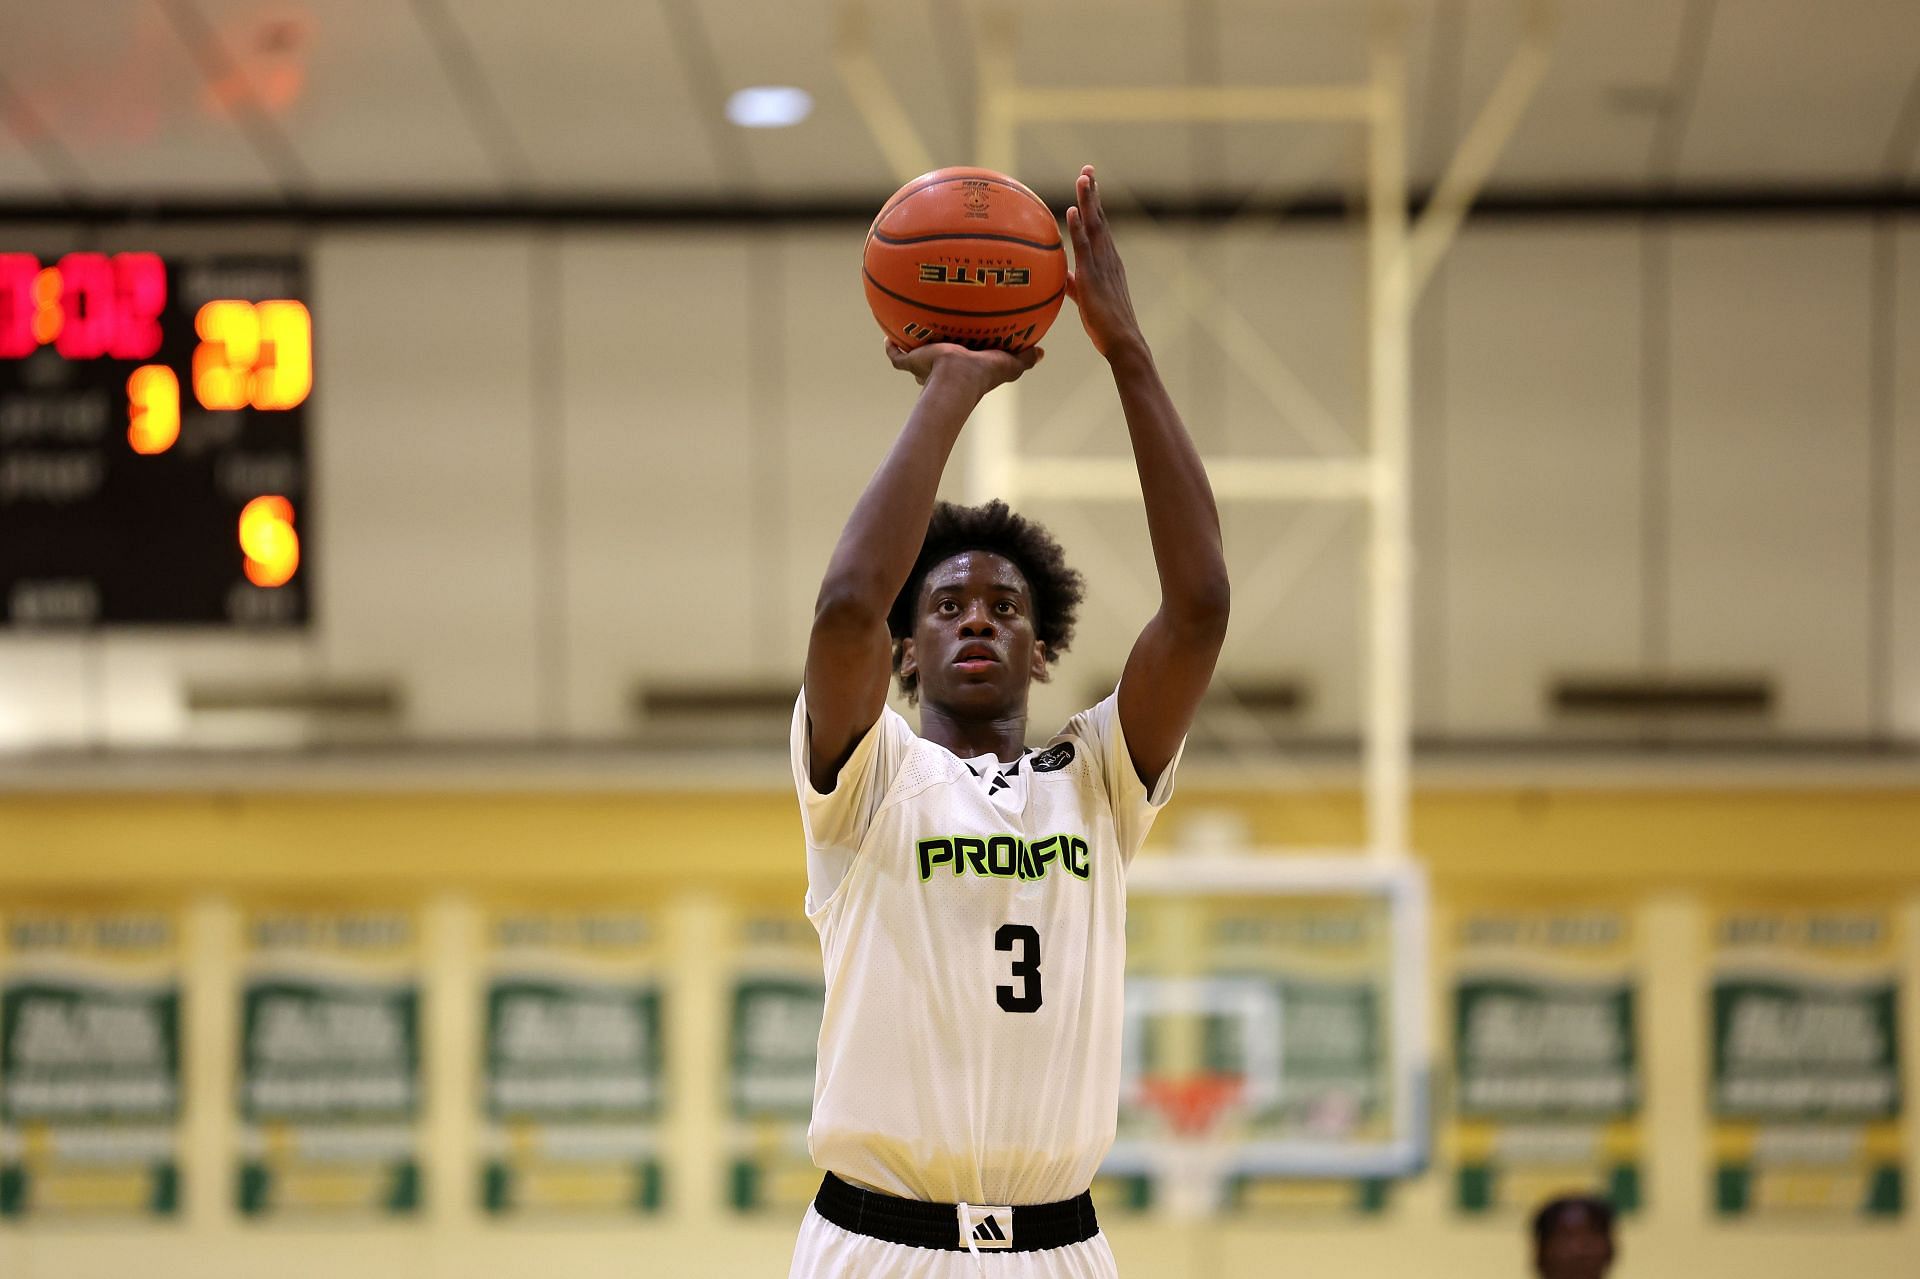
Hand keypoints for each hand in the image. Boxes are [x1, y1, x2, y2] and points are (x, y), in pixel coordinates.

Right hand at [886, 340, 1041, 392]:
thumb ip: (1023, 359)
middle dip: (936, 349)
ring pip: (915, 356)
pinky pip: (895, 355)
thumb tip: (1042, 352)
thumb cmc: (982, 374)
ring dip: (912, 346)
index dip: (964, 349)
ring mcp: (924, 367)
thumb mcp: (1009, 364)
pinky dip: (890, 348)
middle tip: (937, 332)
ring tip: (908, 328)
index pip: (962, 358)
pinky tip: (887, 336)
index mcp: (964, 366)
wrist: (955, 378)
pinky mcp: (911, 362)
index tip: (966, 338)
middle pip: (937, 358)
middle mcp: (943, 368)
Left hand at [1065, 165, 1145, 360]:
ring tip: (1083, 177)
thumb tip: (1063, 277)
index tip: (1089, 183)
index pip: (1100, 227)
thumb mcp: (1087, 300)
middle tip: (1087, 168)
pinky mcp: (1094, 276)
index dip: (1094, 205)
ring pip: (1095, 226)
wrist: (1123, 343)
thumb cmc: (1106, 327)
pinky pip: (1085, 247)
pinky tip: (1072, 210)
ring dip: (1088, 200)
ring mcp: (1103, 265)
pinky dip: (1078, 227)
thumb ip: (1075, 285)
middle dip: (1093, 193)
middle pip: (1100, 218)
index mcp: (1108, 261)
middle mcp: (1108, 257)